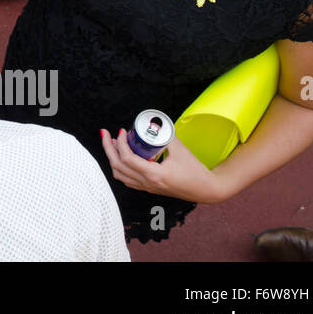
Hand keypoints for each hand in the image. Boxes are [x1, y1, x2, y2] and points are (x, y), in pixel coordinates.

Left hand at [100, 129, 228, 203]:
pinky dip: (120, 168)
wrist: (206, 190)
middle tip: (105, 133)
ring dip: (113, 158)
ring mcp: (147, 188)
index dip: (121, 143)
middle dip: (108, 148)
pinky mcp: (149, 189)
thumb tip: (153, 123)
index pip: (127, 158)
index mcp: (154, 175)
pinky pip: (128, 180)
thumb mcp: (179, 149)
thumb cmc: (195, 171)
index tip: (122, 131)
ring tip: (112, 143)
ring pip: (120, 175)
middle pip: (117, 166)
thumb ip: (165, 136)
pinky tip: (122, 157)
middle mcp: (147, 183)